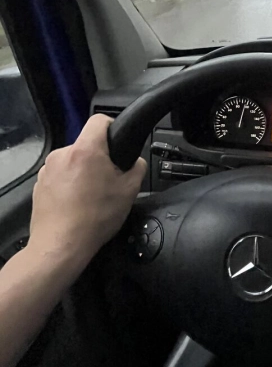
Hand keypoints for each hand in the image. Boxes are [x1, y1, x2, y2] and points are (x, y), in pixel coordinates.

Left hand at [29, 115, 146, 267]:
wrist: (61, 246)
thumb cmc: (94, 219)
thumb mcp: (130, 191)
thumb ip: (137, 168)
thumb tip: (135, 162)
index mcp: (86, 150)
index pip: (100, 120)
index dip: (112, 128)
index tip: (117, 143)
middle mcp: (63, 155)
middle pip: (86, 144)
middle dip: (99, 157)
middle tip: (109, 179)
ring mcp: (48, 170)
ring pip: (72, 161)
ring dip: (83, 171)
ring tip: (93, 195)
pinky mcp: (39, 184)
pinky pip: (60, 176)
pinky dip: (69, 184)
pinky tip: (77, 203)